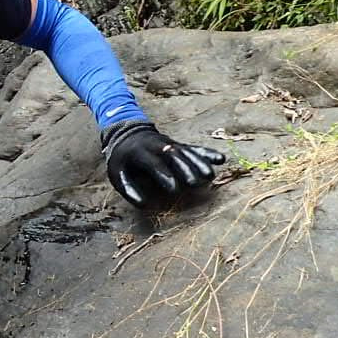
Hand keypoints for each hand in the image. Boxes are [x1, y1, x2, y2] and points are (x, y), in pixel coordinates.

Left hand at [102, 120, 225, 210]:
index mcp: (139, 152)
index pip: (153, 163)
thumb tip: (143, 204)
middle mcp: (157, 145)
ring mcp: (170, 144)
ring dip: (199, 162)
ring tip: (210, 176)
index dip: (163, 175)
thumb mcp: (116, 172)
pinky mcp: (178, 145)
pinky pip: (194, 148)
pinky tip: (221, 160)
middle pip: (173, 155)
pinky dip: (207, 153)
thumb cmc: (122, 159)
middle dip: (185, 168)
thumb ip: (128, 188)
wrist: (127, 133)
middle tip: (195, 184)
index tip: (173, 189)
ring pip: (186, 151)